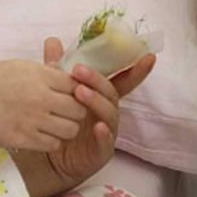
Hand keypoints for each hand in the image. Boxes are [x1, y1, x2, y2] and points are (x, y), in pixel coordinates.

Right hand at [0, 59, 85, 151]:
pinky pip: (52, 144)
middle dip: (73, 111)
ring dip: (64, 128)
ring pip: (70, 130)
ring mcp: (32, 120)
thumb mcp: (14, 66)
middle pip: (79, 109)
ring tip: (50, 125)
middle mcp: (40, 97)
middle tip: (60, 112)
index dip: (74, 91)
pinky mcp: (22, 139)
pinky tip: (37, 135)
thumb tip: (61, 76)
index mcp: (38, 75)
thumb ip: (41, 73)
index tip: (66, 94)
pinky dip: (49, 141)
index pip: (76, 85)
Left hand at [42, 37, 155, 187]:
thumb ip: (57, 67)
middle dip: (97, 80)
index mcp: (101, 96)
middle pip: (111, 93)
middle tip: (78, 70)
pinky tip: (97, 127)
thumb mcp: (56, 91)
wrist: (49, 155)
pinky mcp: (100, 152)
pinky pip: (105, 142)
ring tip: (79, 93)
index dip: (135, 69)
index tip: (148, 55)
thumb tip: (53, 40)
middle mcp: (107, 112)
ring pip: (108, 114)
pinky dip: (103, 134)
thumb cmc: (60, 120)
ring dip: (96, 101)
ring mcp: (107, 132)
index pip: (120, 80)